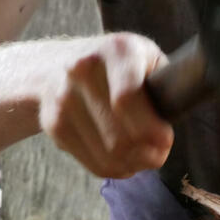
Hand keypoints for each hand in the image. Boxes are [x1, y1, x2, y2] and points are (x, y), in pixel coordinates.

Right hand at [39, 33, 173, 178]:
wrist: (55, 65)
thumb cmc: (118, 68)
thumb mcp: (147, 60)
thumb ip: (165, 89)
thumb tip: (166, 135)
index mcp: (115, 50)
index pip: (126, 99)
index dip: (150, 129)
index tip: (166, 140)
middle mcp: (82, 69)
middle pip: (119, 137)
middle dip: (148, 154)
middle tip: (159, 152)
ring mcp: (62, 99)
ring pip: (108, 158)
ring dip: (133, 165)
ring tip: (143, 155)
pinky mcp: (53, 125)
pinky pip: (94, 165)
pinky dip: (115, 169)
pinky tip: (123, 158)